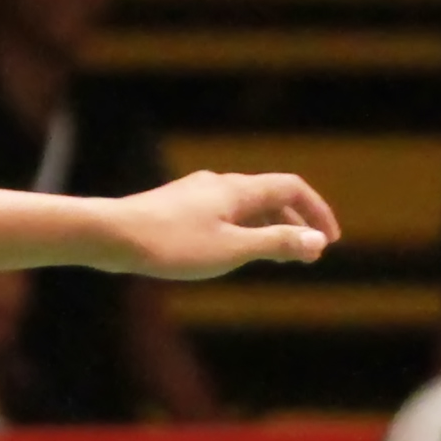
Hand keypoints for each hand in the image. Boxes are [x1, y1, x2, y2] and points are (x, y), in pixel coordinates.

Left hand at [111, 171, 340, 280]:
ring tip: (276, 256)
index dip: (317, 212)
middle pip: (269, 196)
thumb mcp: (231, 250)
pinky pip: (219, 213)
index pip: (293, 188)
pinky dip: (239, 229)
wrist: (110, 235)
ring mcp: (194, 194)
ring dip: (266, 228)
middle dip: (294, 224)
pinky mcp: (173, 207)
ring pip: (242, 206)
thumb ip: (275, 243)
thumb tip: (317, 241)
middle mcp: (219, 184)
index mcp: (239, 190)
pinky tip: (229, 251)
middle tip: (308, 254)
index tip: (331, 240)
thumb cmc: (170, 245)